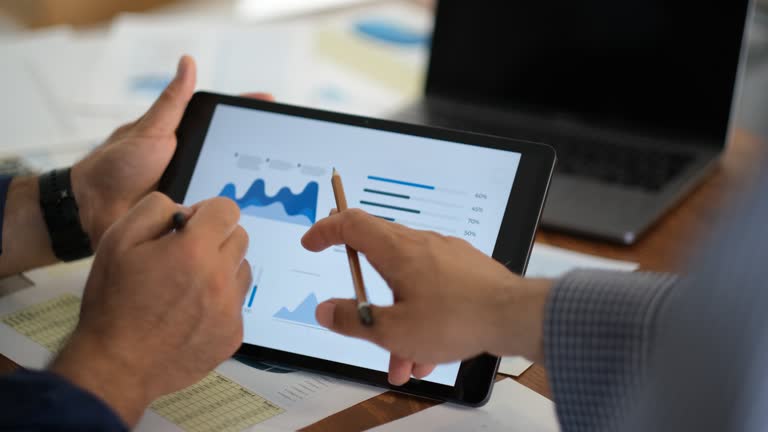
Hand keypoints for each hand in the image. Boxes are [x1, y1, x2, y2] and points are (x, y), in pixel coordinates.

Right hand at [51, 193, 250, 425]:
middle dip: (215, 238)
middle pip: (239, 237)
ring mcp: (231, 309)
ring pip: (241, 270)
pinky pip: (236, 303)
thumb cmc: (113, 302)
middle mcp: (221, 277)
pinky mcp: (234, 334)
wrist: (117, 367)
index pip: (227, 210)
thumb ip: (156, 210)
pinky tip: (190, 313)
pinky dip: (219, 302)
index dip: (206, 213)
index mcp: (195, 250)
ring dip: (221, 269)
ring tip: (187, 286)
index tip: (188, 227)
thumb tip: (186, 211)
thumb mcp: (118, 240)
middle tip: (184, 257)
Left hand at [72, 56, 272, 246]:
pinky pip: (213, 218)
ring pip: (228, 191)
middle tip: (281, 153)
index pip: (224, 126)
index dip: (248, 116)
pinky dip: (225, 219)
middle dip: (256, 157)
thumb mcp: (151, 129)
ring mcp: (194, 191)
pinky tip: (248, 219)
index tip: (272, 106)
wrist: (93, 207)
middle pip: (233, 158)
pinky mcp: (190, 218)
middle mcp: (194, 164)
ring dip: (242, 192)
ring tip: (271, 188)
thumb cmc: (116, 164)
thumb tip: (188, 63)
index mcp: (187, 139)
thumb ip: (173, 102)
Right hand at [301, 209, 551, 384]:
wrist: (515, 316)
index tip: (312, 241)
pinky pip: (433, 290)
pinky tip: (431, 350)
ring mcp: (445, 254)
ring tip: (404, 361)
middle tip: (359, 321)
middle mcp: (420, 244)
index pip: (351, 224)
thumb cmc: (458, 318)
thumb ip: (354, 319)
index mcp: (397, 250)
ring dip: (399, 321)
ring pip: (408, 285)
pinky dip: (424, 317)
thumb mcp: (393, 330)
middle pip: (378, 260)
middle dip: (368, 302)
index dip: (326, 230)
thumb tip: (327, 311)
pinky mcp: (465, 269)